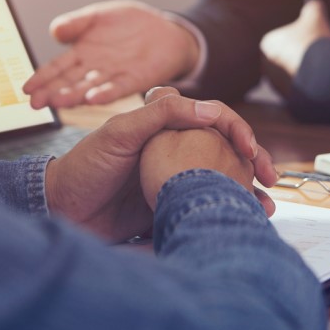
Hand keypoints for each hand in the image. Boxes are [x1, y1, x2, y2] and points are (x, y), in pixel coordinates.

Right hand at [22, 1, 200, 108]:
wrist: (165, 31)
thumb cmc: (128, 24)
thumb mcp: (98, 16)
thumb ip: (77, 23)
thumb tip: (55, 31)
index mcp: (82, 53)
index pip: (57, 67)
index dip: (42, 78)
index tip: (26, 89)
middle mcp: (94, 69)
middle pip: (69, 82)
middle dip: (51, 92)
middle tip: (35, 104)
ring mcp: (113, 75)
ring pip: (89, 88)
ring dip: (73, 96)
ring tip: (58, 102)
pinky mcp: (134, 80)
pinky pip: (118, 88)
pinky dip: (105, 93)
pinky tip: (93, 98)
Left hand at [45, 87, 277, 240]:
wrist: (59, 212)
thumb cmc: (84, 166)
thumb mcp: (119, 132)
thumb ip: (162, 115)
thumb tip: (211, 108)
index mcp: (166, 126)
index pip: (214, 119)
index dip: (238, 130)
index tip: (250, 149)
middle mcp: (175, 150)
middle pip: (226, 150)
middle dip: (253, 162)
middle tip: (270, 180)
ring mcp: (174, 179)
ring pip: (221, 179)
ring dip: (246, 190)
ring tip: (265, 207)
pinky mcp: (170, 208)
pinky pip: (205, 206)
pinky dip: (225, 211)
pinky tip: (241, 221)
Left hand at [260, 0, 329, 96]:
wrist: (324, 75)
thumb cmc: (315, 42)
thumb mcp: (315, 16)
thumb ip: (312, 7)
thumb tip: (314, 4)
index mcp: (267, 45)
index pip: (283, 39)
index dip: (301, 38)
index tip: (314, 39)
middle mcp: (266, 67)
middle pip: (288, 58)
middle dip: (302, 56)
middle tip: (320, 54)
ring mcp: (277, 86)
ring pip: (295, 75)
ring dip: (307, 72)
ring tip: (324, 67)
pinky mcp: (289, 101)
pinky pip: (302, 91)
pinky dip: (311, 86)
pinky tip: (324, 80)